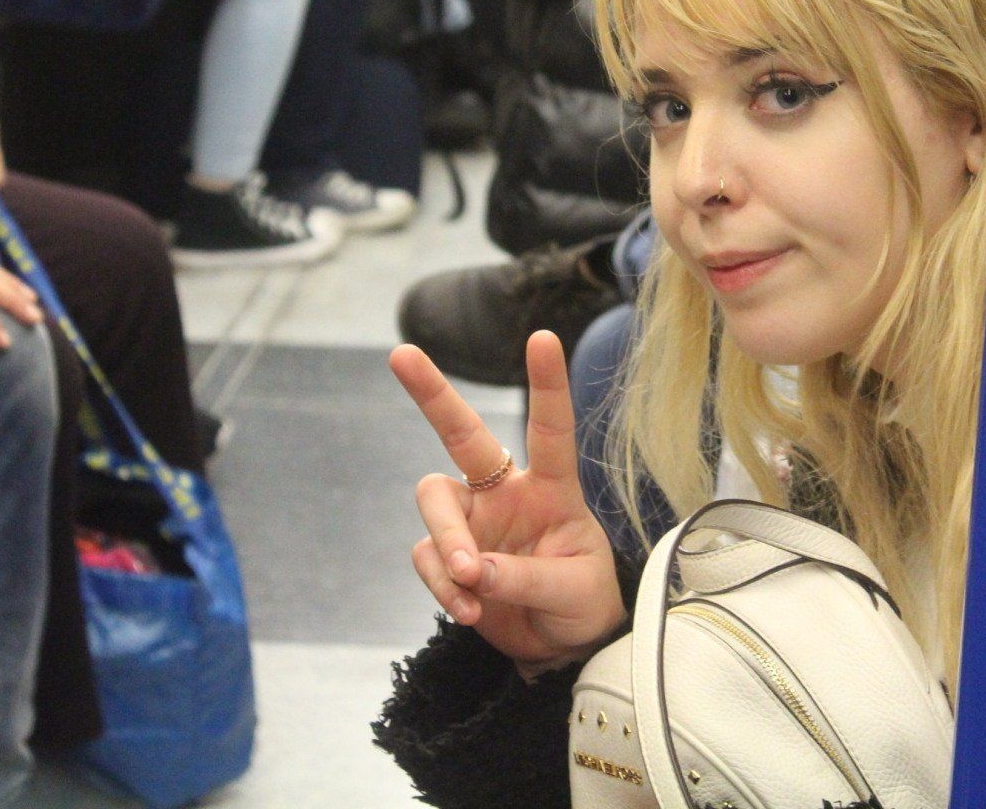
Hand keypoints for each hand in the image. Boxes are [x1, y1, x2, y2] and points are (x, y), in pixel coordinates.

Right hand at [392, 331, 624, 674]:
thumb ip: (526, 577)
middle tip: (401, 354)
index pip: (551, 429)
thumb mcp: (574, 591)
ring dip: (446, 543)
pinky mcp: (449, 557)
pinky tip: (470, 611)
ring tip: (471, 585)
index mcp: (553, 488)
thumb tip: (472, 569)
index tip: (542, 337)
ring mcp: (474, 522)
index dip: (547, 384)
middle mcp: (507, 493)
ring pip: (434, 504)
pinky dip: (443, 588)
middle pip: (461, 434)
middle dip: (432, 393)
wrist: (562, 648)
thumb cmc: (584, 605)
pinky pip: (428, 559)